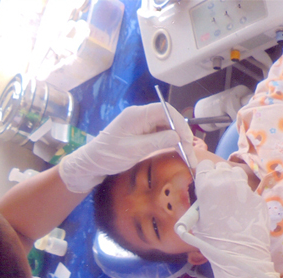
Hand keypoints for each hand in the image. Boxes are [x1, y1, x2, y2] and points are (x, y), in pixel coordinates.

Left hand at [58, 102, 195, 192]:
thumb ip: (157, 142)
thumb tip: (178, 137)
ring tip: (187, 156)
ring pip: (168, 127)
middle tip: (190, 153)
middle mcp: (141, 115)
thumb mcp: (134, 150)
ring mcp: (143, 124)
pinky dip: (172, 143)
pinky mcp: (144, 133)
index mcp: (137, 115)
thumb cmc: (109, 155)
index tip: (187, 140)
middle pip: (169, 118)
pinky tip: (178, 152)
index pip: (165, 110)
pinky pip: (162, 134)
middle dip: (182, 134)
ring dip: (179, 140)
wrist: (92, 162)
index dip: (180, 123)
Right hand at [191, 160, 281, 277]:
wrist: (240, 257)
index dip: (204, 173)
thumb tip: (203, 196)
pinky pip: (249, 192)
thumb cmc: (213, 243)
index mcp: (208, 186)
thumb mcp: (197, 221)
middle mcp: (227, 183)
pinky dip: (245, 198)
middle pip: (222, 167)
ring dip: (233, 182)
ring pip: (237, 175)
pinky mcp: (258, 199)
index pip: (205, 165)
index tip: (205, 181)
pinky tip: (243, 213)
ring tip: (231, 199)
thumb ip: (200, 203)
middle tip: (218, 191)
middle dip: (219, 176)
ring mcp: (245, 189)